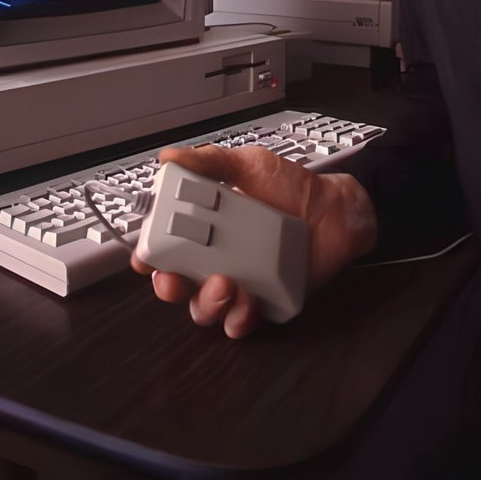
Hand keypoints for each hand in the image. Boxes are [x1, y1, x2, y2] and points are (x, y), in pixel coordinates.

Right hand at [130, 144, 376, 337]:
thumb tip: (169, 157)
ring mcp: (238, 284)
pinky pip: (240, 322)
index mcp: (204, 228)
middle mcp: (215, 260)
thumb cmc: (293, 187)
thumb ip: (210, 161)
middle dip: (169, 287)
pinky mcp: (263, 303)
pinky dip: (238, 318)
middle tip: (177, 278)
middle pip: (176, 285)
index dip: (149, 256)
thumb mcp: (250, 166)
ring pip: (205, 309)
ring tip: (225, 285)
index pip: (164, 248)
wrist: (335, 210)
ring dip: (207, 303)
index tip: (145, 257)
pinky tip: (248, 302)